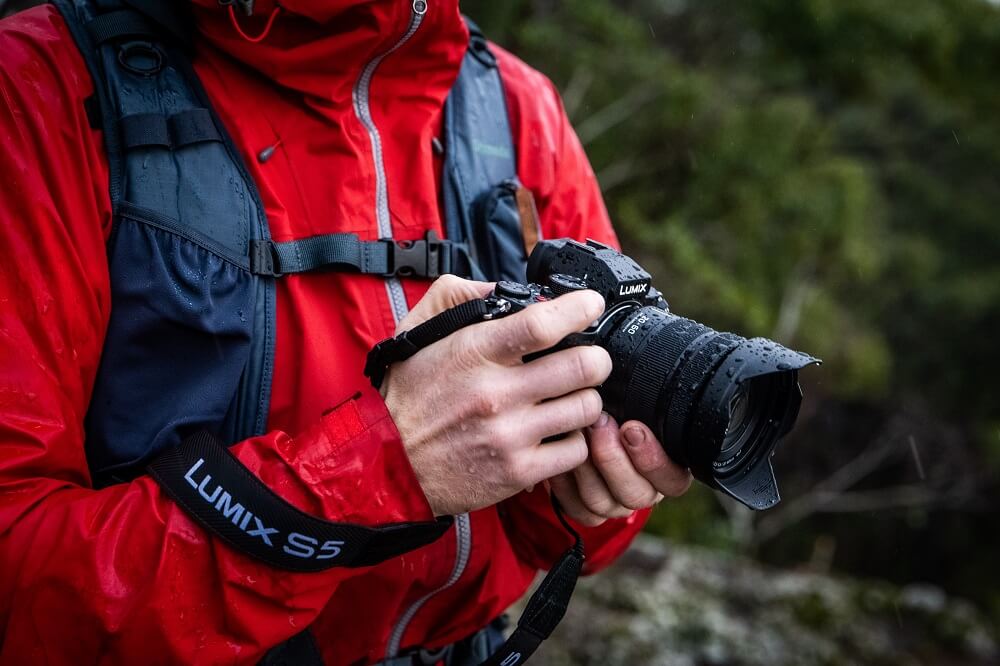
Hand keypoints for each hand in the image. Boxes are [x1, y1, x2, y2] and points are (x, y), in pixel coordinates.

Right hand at [383, 275, 612, 516]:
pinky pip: (576, 450)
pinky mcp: (518, 472)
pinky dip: (575, 439)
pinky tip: (558, 431)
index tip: (590, 305)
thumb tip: (503, 289)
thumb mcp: (418, 333)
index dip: (578, 309)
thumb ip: (458, 296)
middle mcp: (495, 393)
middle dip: (596, 357)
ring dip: (586, 398)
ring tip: (572, 396)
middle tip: (591, 358)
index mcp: (474, 352)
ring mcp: (509, 435)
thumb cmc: (408, 396)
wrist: (388, 464)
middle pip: (582, 366)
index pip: (542, 323)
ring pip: (587, 408)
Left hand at [549, 415, 691, 525]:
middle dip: (614, 460)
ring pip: (603, 503)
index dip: (652, 458)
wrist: (585, 419)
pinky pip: (575, 507)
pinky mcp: (584, 509)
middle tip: (598, 423)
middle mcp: (643, 491)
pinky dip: (564, 482)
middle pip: (636, 495)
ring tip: (576, 433)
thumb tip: (642, 383)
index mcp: (668, 470)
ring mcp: (613, 504)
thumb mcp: (636, 403)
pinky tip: (557, 454)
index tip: (632, 427)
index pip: (672, 480)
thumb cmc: (620, 408)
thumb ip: (643, 403)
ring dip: (586, 468)